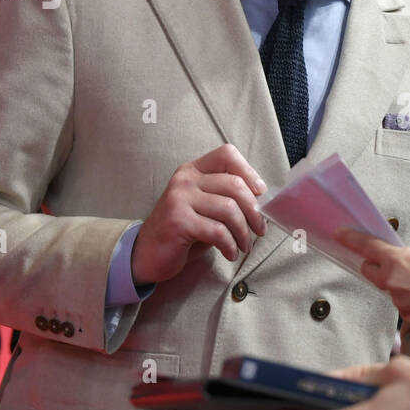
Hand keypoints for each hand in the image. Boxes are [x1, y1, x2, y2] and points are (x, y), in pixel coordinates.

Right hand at [131, 143, 266, 286]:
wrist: (147, 254)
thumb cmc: (183, 232)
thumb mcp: (206, 208)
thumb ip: (227, 198)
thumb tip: (262, 202)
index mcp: (193, 170)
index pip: (227, 154)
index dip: (250, 172)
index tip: (261, 194)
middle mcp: (185, 179)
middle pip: (235, 184)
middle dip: (254, 211)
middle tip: (260, 230)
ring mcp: (179, 198)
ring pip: (229, 209)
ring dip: (244, 232)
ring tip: (244, 246)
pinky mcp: (178, 221)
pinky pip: (218, 231)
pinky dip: (230, 245)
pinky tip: (230, 253)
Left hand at [335, 230, 409, 333]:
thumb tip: (404, 265)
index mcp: (398, 261)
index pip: (367, 247)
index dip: (351, 239)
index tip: (340, 234)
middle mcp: (392, 282)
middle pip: (371, 272)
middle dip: (379, 269)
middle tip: (398, 268)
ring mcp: (398, 301)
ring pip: (393, 292)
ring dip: (406, 290)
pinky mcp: (407, 319)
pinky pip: (406, 308)